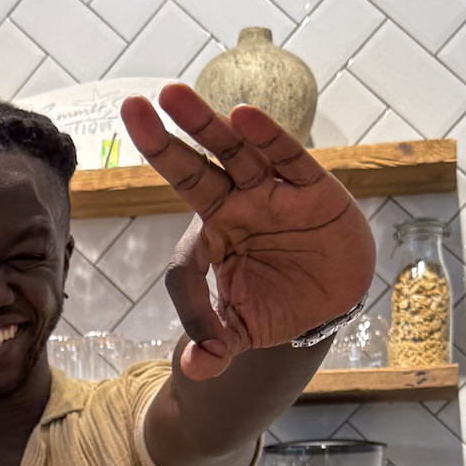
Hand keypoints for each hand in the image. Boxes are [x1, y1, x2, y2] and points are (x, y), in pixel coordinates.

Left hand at [119, 85, 373, 380]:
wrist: (333, 298)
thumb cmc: (278, 303)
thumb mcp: (243, 331)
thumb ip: (215, 345)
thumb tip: (194, 370)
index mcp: (212, 239)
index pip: (185, 258)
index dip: (190, 295)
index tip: (204, 340)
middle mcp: (235, 206)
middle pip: (193, 172)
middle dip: (163, 143)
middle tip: (132, 107)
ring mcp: (271, 192)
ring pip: (233, 151)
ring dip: (205, 124)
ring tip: (173, 96)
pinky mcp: (312, 188)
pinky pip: (286, 157)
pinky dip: (268, 137)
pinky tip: (244, 115)